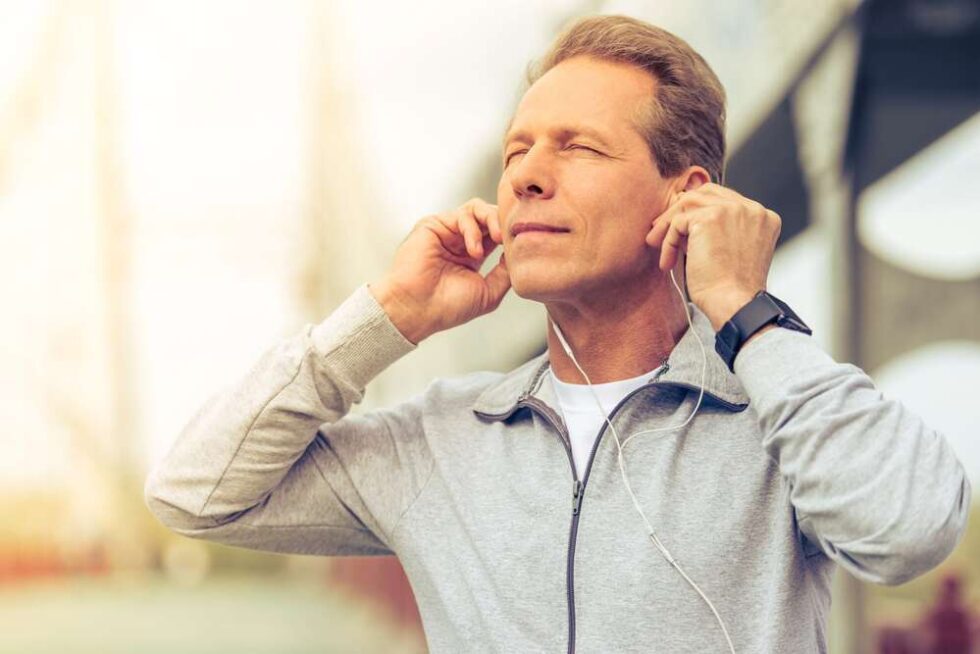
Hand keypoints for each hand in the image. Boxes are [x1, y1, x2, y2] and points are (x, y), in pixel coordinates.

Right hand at [369, 198, 509, 343]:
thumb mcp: (488, 293)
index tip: (524, 244)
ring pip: (477, 209)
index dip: (512, 235)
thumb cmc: (448, 308)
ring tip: (497, 240)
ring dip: (492, 221)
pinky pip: (462, 215)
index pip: (497, 233)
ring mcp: (447, 231)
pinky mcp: (434, 224)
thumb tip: (518, 253)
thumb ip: (505, 272)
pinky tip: (474, 250)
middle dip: (504, 223)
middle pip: (489, 216)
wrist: (417, 310)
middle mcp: (459, 240)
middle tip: (512, 237)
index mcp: (472, 254)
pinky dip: (474, 229)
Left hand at [645, 183, 781, 330]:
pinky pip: (678, 223)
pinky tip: (667, 263)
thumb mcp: (731, 251)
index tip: (679, 228)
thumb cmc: (731, 288)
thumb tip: (682, 220)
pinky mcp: (711, 218)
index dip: (697, 212)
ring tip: (656, 244)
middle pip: (705, 193)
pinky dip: (668, 242)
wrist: (734, 304)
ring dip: (668, 225)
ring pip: (688, 204)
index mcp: (763, 216)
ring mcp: (733, 210)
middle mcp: (751, 208)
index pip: (724, 200)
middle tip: (659, 231)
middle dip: (679, 211)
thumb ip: (717, 231)